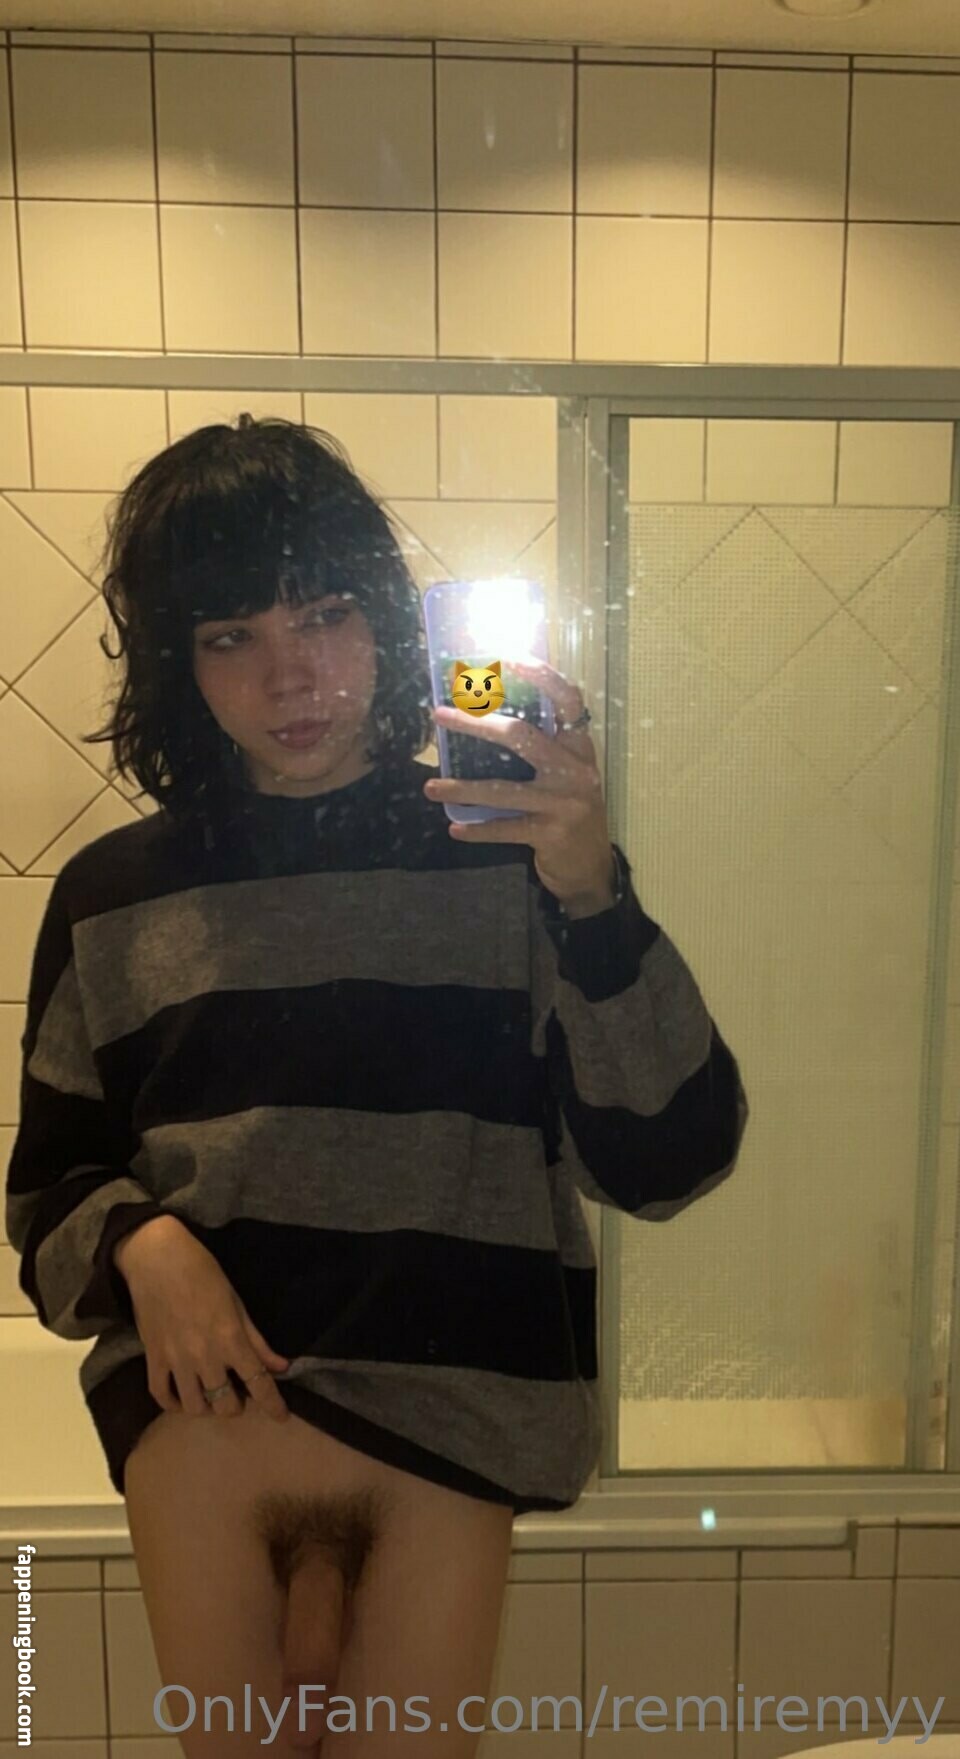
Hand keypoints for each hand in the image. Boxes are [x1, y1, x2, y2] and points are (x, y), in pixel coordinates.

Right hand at [113, 1216, 291, 1423]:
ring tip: (212, 1396)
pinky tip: (183, 1398)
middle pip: (225, 1404)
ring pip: (195, 1407)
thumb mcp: (237, 1303)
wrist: (157, 1259)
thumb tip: (281, 1367)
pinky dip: (174, 1404)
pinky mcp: (152, 1359)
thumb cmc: (203, 1273)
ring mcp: (176, 1361)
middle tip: (239, 1393)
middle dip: (237, 1405)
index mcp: (230, 1339)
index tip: (281, 1416)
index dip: (273, 1404)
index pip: (258, 1382)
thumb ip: (257, 1340)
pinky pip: (161, 1396)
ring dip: (208, 1407)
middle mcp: (204, 1357)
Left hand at [423, 656, 617, 915]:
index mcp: (580, 748)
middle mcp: (576, 770)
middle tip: (440, 715)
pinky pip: (505, 827)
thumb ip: (543, 748)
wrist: (590, 868)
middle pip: (521, 735)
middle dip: (476, 724)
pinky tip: (455, 829)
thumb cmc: (569, 812)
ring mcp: (564, 802)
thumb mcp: (566, 775)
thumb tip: (487, 717)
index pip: (567, 700)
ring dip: (462, 788)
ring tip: (430, 787)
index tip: (508, 657)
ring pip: (503, 788)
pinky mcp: (551, 833)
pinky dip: (477, 830)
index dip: (541, 676)